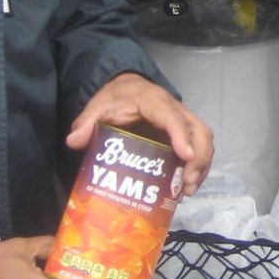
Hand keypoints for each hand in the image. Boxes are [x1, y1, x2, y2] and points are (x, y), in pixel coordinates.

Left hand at [66, 72, 214, 195]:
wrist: (128, 87)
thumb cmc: (115, 98)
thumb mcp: (97, 107)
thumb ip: (86, 122)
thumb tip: (74, 141)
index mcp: (154, 102)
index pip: (173, 118)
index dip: (182, 137)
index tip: (185, 157)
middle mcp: (175, 109)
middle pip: (199, 131)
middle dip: (199, 159)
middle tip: (186, 185)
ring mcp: (183, 120)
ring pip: (204, 139)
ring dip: (202, 165)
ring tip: (187, 190)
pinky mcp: (185, 131)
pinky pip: (200, 146)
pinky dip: (198, 166)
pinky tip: (185, 186)